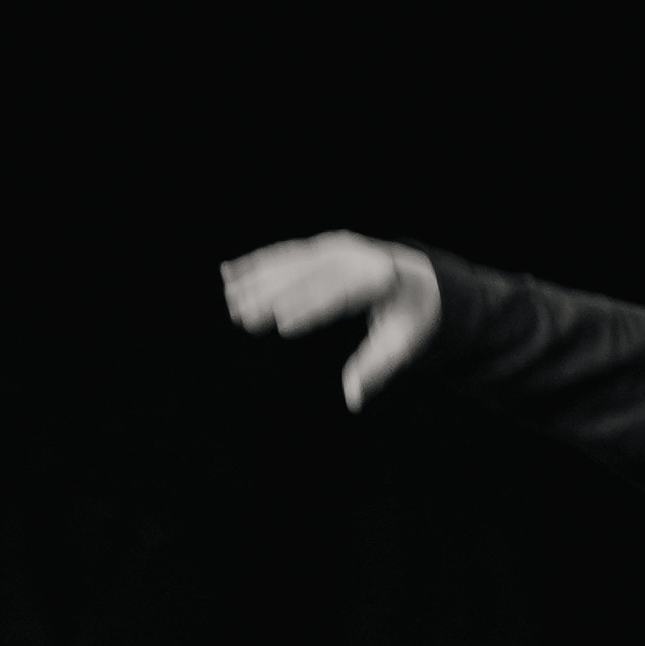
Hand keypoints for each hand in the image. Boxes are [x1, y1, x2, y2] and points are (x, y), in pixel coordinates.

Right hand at [219, 233, 442, 409]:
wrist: (416, 276)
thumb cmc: (407, 315)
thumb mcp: (402, 342)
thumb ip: (376, 367)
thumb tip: (353, 399)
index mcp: (382, 277)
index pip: (342, 290)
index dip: (311, 306)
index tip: (283, 324)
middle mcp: (356, 255)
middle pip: (311, 272)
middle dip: (275, 293)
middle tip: (244, 317)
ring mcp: (336, 246)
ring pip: (292, 261)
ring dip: (258, 278)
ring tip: (230, 300)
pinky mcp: (319, 246)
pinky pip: (286, 254)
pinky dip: (256, 263)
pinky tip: (228, 273)